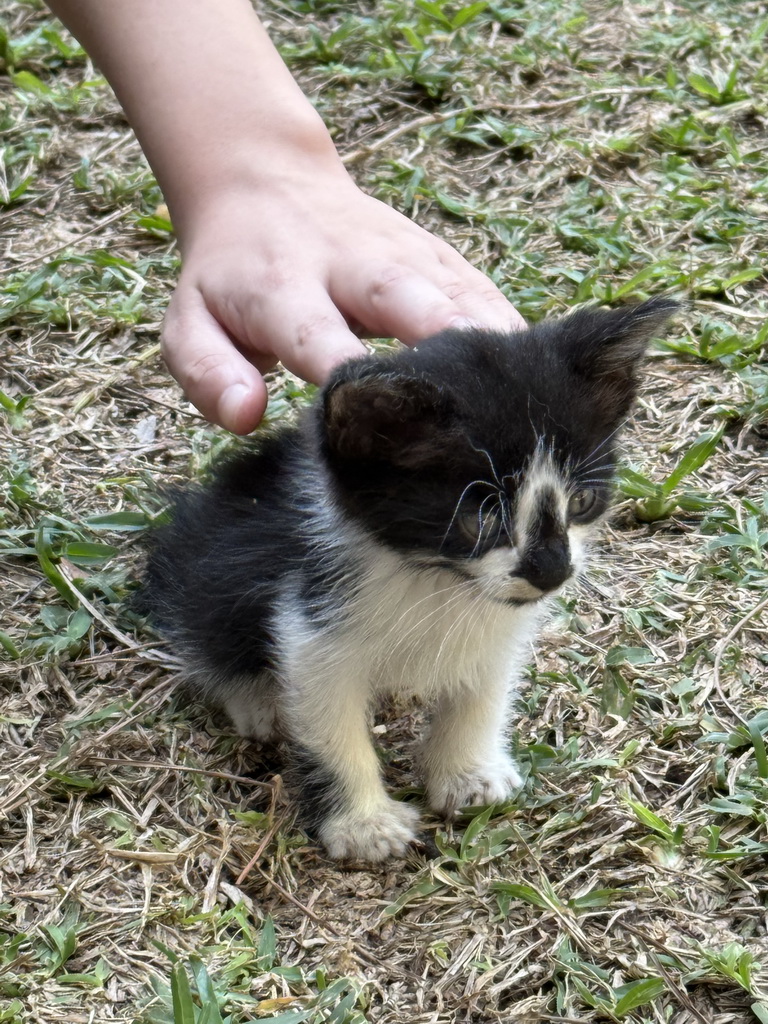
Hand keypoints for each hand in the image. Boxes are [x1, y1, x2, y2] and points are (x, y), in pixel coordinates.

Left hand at [162, 160, 525, 433]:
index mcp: (283, 291)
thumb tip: (247, 416)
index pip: (321, 339)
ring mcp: (405, 255)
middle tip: (485, 422)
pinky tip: (541, 380)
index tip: (386, 440)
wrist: (266, 187)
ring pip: (461, 296)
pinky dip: (514, 335)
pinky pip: (486, 293)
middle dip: (449, 358)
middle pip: (410, 303)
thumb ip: (209, 374)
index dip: (354, 386)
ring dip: (496, 351)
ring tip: (531, 410)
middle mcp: (352, 267)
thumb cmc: (228, 279)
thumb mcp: (188, 325)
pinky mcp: (439, 254)